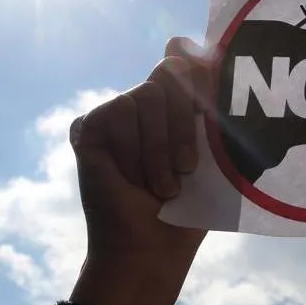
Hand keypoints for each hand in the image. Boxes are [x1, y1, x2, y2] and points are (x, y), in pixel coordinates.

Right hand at [65, 37, 206, 304]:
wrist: (154, 248)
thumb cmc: (190, 209)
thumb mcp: (216, 154)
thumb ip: (215, 108)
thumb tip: (206, 56)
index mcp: (178, 107)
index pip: (185, 58)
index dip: (196, 59)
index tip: (209, 75)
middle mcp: (146, 105)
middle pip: (171, 72)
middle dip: (186, 124)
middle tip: (186, 170)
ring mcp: (117, 113)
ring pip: (148, 94)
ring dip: (160, 148)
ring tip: (160, 185)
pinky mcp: (90, 125)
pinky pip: (120, 111)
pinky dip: (134, 150)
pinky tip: (130, 179)